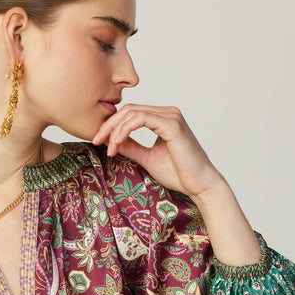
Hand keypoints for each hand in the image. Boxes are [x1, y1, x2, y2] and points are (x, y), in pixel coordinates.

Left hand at [92, 103, 225, 201]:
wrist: (199, 184)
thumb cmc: (178, 173)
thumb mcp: (147, 158)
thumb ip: (131, 147)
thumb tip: (112, 141)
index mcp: (163, 118)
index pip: (130, 113)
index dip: (111, 126)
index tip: (99, 142)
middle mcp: (168, 113)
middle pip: (128, 110)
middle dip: (108, 125)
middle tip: (95, 141)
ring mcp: (170, 116)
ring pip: (132, 113)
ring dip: (115, 129)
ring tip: (108, 147)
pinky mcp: (172, 124)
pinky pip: (140, 118)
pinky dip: (125, 130)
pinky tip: (117, 143)